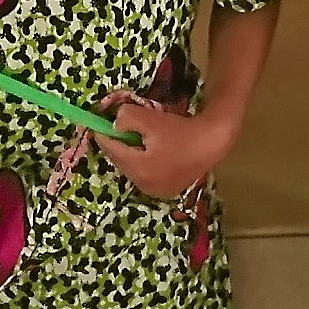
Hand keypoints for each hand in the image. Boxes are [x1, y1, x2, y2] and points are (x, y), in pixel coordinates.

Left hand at [95, 99, 235, 200]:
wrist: (212, 141)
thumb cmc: (179, 129)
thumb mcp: (149, 117)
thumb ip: (125, 118)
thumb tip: (115, 123)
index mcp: (137, 167)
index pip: (111, 149)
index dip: (103, 134)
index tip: (96, 124)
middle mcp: (144, 184)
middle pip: (120, 161)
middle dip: (118, 145)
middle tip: (118, 129)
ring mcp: (156, 190)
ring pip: (132, 169)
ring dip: (130, 154)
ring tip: (137, 139)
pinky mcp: (167, 191)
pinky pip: (145, 175)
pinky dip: (143, 163)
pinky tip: (152, 151)